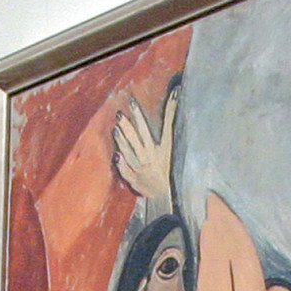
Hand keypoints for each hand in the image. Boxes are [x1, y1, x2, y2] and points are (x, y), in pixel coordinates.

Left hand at [113, 86, 178, 207]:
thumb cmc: (168, 167)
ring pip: (129, 153)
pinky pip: (126, 171)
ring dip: (122, 141)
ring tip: (115, 129)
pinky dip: (122, 164)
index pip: (146, 129)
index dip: (139, 115)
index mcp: (159, 149)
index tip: (132, 102)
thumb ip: (170, 120)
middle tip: (119, 114)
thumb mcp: (170, 146)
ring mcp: (140, 169)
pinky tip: (116, 155)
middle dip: (127, 126)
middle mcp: (148, 158)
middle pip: (136, 139)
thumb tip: (175, 95)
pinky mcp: (135, 180)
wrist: (167, 194)